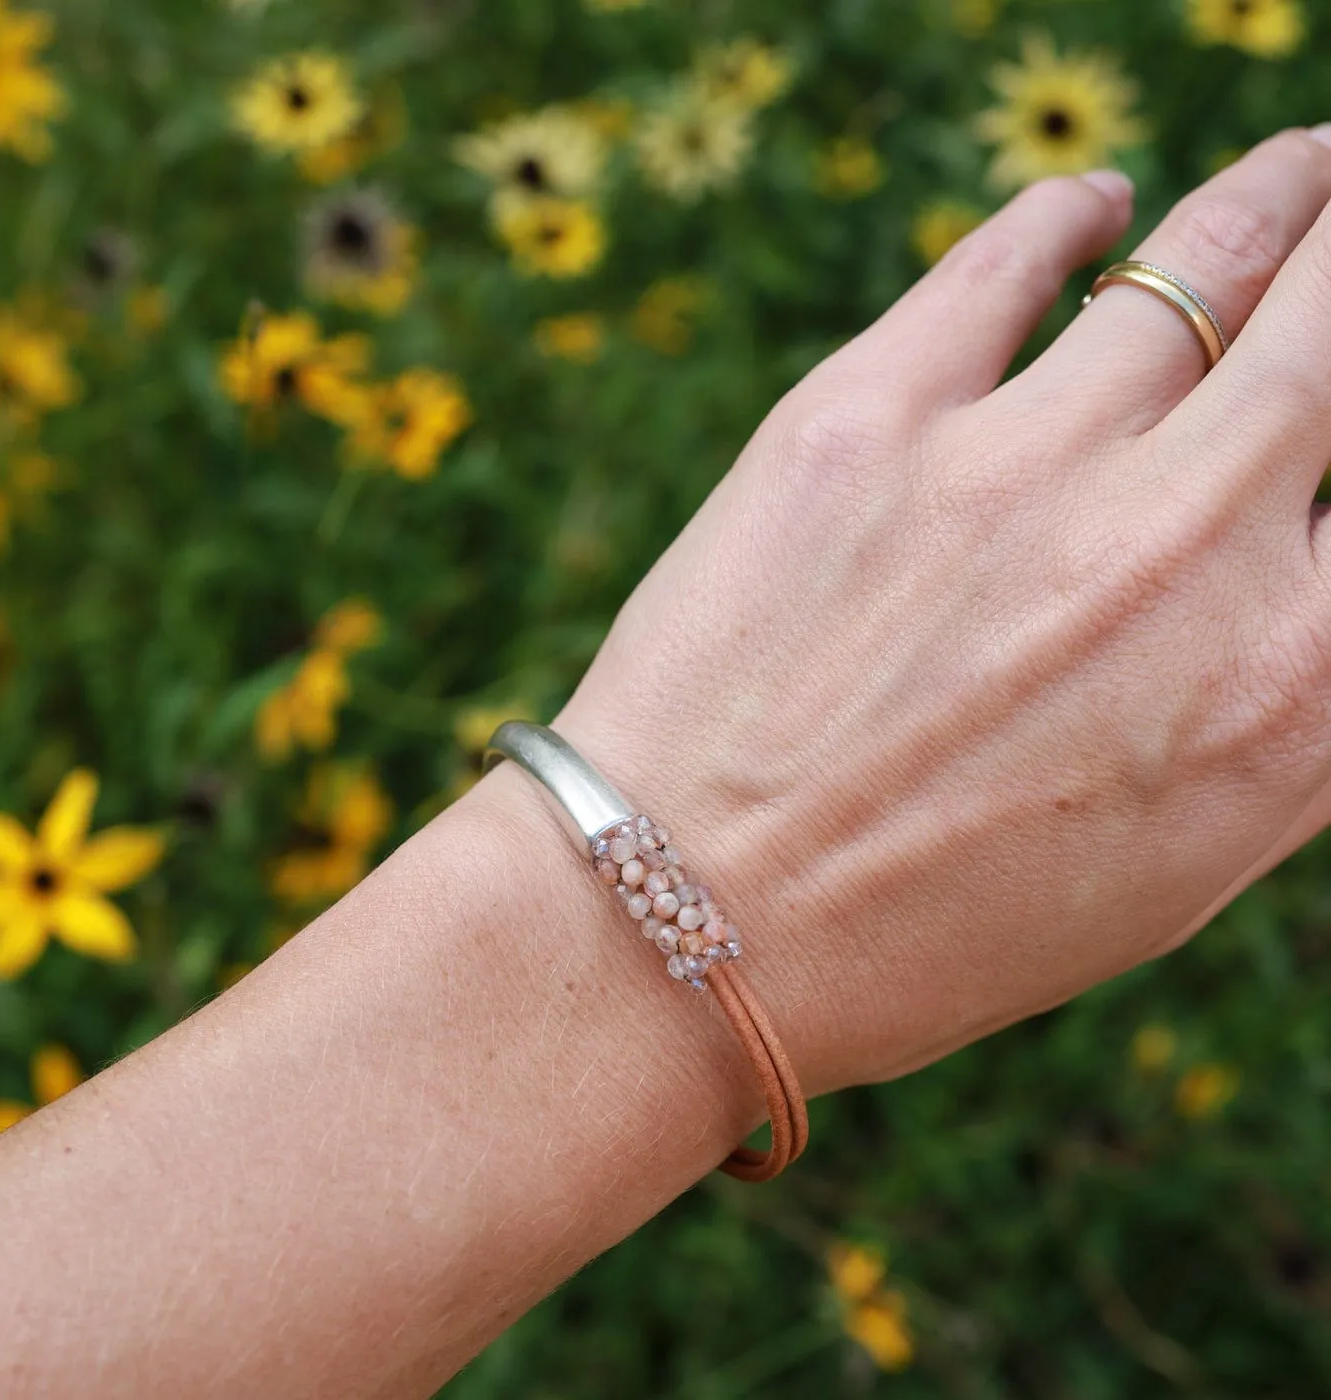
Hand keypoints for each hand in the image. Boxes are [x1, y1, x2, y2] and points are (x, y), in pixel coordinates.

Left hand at [555, 129, 1330, 1100]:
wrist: (689, 923)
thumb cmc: (924, 931)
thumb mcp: (1163, 865)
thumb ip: (1273, 708)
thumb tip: (1300, 564)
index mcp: (1288, 693)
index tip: (1324, 417)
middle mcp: (1183, 554)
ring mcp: (1022, 468)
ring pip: (1203, 262)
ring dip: (1273, 200)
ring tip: (1298, 173)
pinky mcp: (868, 416)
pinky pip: (1011, 259)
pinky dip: (1072, 214)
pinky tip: (1096, 206)